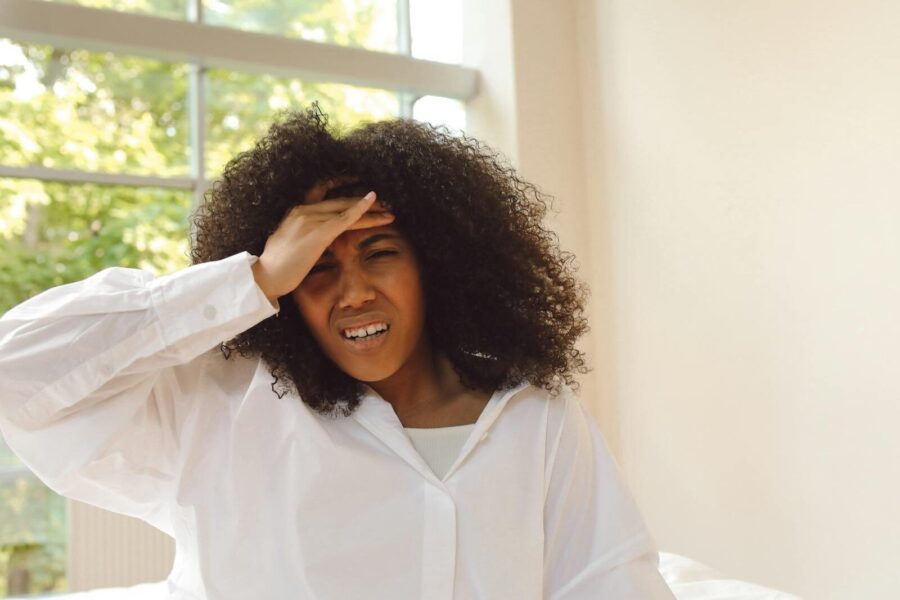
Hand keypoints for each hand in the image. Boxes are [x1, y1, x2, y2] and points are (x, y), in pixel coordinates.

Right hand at [251, 177, 394, 302]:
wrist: (265, 276)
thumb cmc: (276, 266)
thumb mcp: (287, 242)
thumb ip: (301, 234)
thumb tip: (310, 238)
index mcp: (296, 211)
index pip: (323, 192)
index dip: (342, 186)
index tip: (358, 184)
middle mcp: (303, 211)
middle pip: (340, 202)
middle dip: (363, 203)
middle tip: (383, 204)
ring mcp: (310, 220)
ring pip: (347, 211)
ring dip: (371, 212)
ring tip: (389, 213)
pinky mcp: (318, 233)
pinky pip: (345, 219)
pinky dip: (361, 211)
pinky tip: (374, 205)